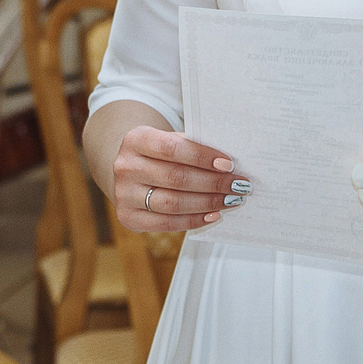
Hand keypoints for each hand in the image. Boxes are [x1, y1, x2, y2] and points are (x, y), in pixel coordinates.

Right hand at [110, 126, 244, 231]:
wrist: (129, 172)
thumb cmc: (158, 154)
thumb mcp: (168, 140)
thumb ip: (192, 147)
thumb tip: (228, 164)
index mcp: (136, 139)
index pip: (172, 148)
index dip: (202, 157)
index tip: (229, 164)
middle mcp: (126, 167)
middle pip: (176, 178)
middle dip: (213, 183)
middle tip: (238, 185)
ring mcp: (124, 195)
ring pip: (173, 203)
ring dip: (207, 203)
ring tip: (230, 200)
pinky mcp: (128, 218)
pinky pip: (166, 223)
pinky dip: (193, 220)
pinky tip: (213, 214)